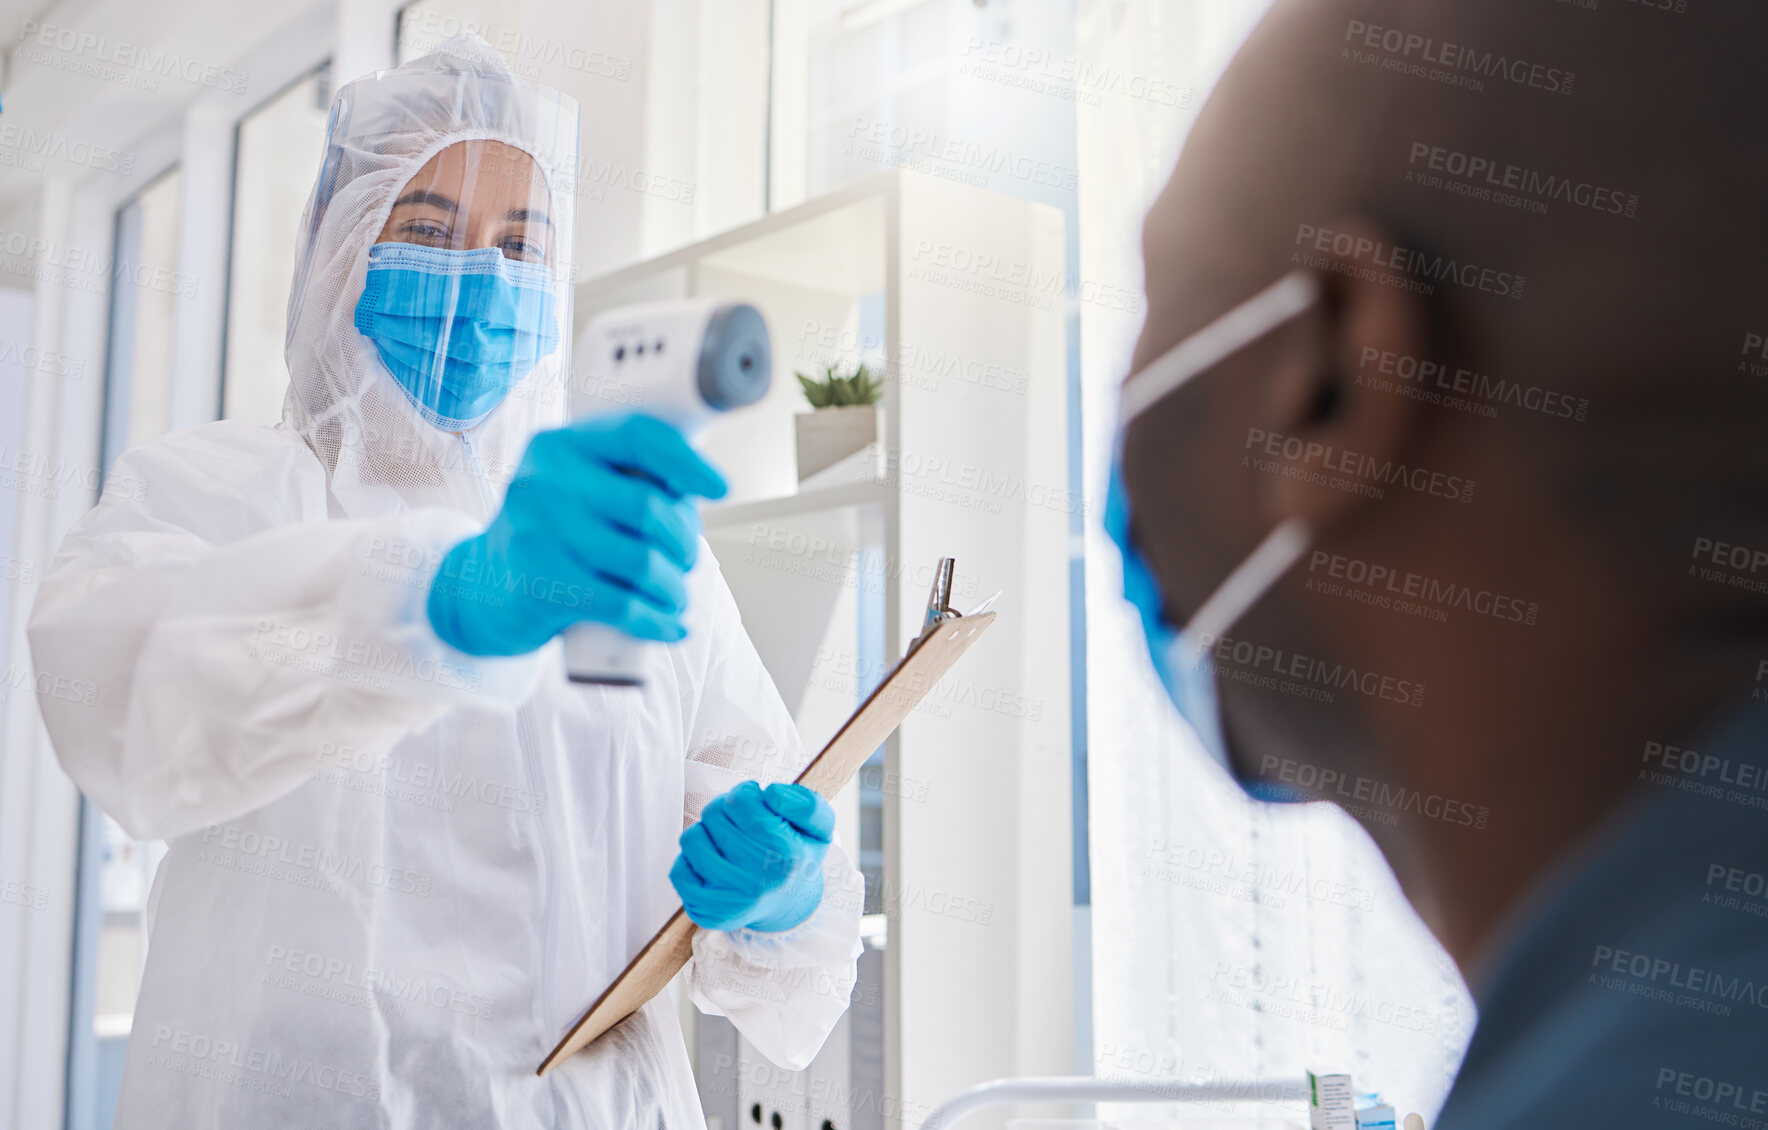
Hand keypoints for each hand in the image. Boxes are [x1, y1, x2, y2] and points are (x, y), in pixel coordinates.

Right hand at [426, 414, 726, 655]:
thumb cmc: (555, 535)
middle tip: (686, 560)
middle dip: (684, 541)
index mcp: (560, 445)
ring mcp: (536, 532)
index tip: (720, 489)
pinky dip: (656, 621)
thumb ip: (628, 479)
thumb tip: (702, 490)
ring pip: (640, 562)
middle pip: (647, 507)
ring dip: (674, 587)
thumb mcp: (578, 490)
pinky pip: (621, 605)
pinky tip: (670, 626)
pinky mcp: (538, 583)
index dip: (687, 462)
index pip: (637, 436)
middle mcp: (543, 480)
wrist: (484, 587)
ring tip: (675, 596)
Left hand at [670, 782, 833, 932]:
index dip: (745, 793)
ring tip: (726, 842)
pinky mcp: (706, 911)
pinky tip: (715, 863)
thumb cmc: (797, 857)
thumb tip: (772, 794)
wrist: (787, 904)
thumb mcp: (819, 828)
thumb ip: (807, 804)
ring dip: (707, 832)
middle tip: (741, 823)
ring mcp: (728, 900)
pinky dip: (692, 860)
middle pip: (714, 814)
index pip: (742, 801)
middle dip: (725, 809)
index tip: (756, 803)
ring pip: (692, 838)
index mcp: (787, 856)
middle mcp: (757, 881)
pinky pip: (678, 869)